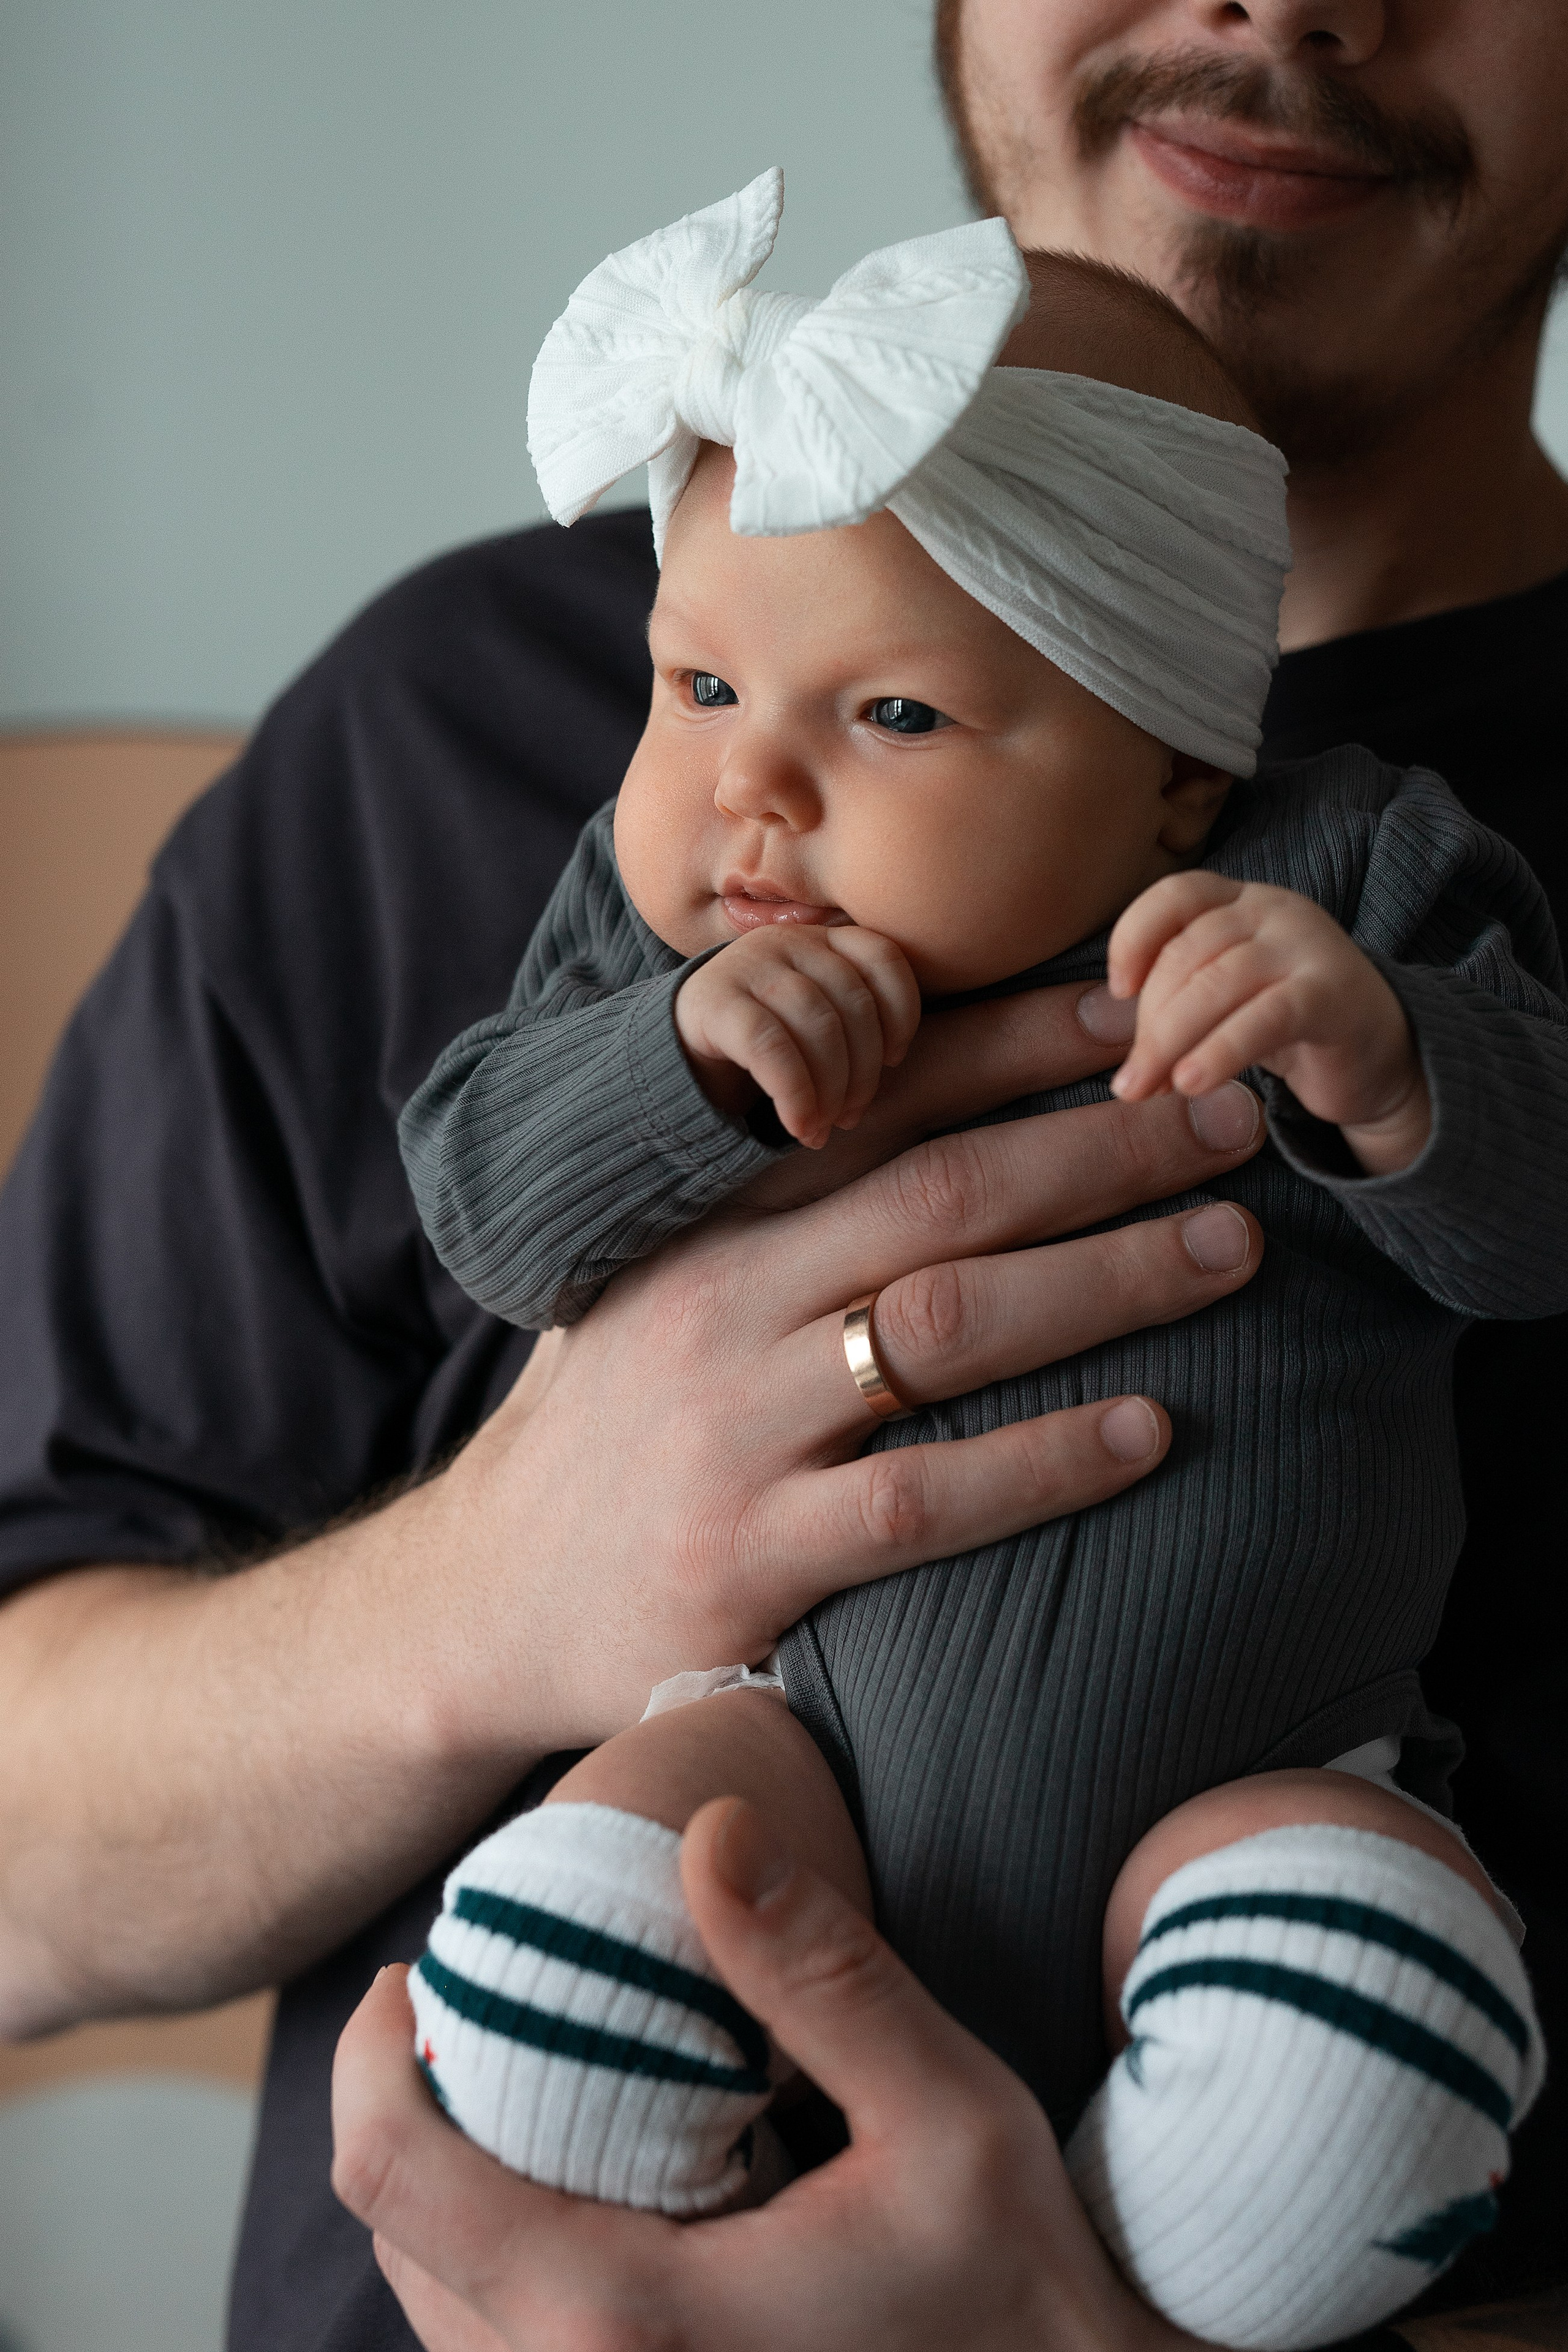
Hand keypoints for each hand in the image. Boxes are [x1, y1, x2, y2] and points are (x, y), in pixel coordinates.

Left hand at [332, 1798, 1197, 2351]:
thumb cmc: (1021, 2285)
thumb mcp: (947, 2113)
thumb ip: (821, 1974)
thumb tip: (708, 1829)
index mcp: (629, 2321)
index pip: (400, 2182)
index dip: (370, 2059)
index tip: (410, 1970)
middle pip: (399, 2245)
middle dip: (404, 2108)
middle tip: (462, 2001)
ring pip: (439, 2313)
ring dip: (444, 2189)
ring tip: (505, 2076)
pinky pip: (501, 2351)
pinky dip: (495, 2258)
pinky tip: (570, 2181)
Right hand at [454, 978, 1266, 1750]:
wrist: (482, 1600)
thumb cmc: (602, 1427)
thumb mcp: (650, 1283)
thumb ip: (761, 1213)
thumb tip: (903, 1119)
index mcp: (703, 1223)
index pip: (876, 1102)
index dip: (1011, 1048)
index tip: (1128, 1013)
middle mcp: (724, 1303)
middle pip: (944, 1194)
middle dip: (1104, 1146)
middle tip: (1231, 1119)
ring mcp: (739, 1429)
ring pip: (950, 1324)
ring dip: (1107, 1279)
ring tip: (1229, 1249)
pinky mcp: (755, 1557)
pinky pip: (924, 1497)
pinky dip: (1044, 1460)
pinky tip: (1149, 1432)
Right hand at [675, 925, 920, 1146]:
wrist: (672, 1045)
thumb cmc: (763, 1039)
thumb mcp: (811, 1017)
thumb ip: (853, 1016)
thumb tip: (894, 1061)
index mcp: (821, 939)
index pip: (883, 958)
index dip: (902, 1013)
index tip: (893, 1060)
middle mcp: (787, 942)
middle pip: (853, 1003)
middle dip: (862, 1073)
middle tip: (850, 1117)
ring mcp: (748, 966)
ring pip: (818, 1026)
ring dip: (831, 1090)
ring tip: (824, 1127)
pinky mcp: (714, 1002)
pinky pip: (772, 1049)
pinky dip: (796, 1094)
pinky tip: (799, 1125)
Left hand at [1106, 873, 1431, 1174]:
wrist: (1384, 1056)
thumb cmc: (1288, 1029)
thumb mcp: (1226, 1002)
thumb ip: (1178, 1002)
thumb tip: (1125, 1056)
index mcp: (1242, 902)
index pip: (1175, 895)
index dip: (1134, 937)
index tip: (1118, 991)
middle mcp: (1275, 910)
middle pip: (1187, 952)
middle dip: (1149, 1022)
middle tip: (1133, 1081)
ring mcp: (1307, 947)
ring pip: (1217, 983)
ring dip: (1170, 1042)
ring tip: (1149, 1090)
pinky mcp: (1332, 995)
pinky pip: (1263, 1017)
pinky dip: (1220, 1051)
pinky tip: (1191, 1084)